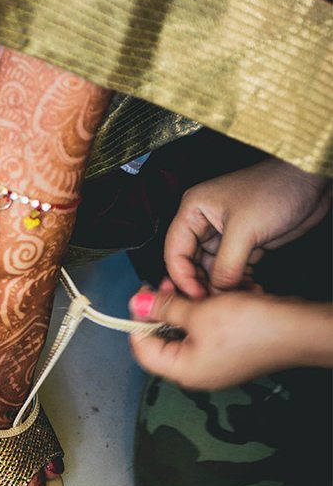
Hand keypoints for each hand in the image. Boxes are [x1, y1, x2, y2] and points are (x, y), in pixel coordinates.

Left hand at [127, 280, 332, 388]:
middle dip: (160, 310)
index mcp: (184, 370)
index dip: (137, 320)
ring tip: (184, 286)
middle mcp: (197, 371)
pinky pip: (203, 331)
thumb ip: (163, 308)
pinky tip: (204, 296)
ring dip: (180, 308)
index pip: (141, 349)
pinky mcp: (228, 351)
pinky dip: (199, 313)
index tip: (140, 297)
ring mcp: (213, 362)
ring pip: (183, 332)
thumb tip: (136, 303)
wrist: (297, 329)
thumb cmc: (253, 328)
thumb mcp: (198, 312)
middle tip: (162, 286)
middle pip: (161, 340)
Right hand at [164, 158, 329, 297]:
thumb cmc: (274, 189)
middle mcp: (205, 224)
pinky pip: (233, 269)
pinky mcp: (245, 244)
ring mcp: (226, 235)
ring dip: (222, 286)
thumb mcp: (245, 229)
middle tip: (213, 303)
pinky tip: (247, 291)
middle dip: (201, 283)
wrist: (311, 182)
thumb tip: (217, 291)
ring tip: (234, 299)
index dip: (181, 276)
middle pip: (191, 262)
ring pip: (213, 269)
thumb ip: (226, 264)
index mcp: (193, 211)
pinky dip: (239, 282)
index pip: (175, 250)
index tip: (194, 296)